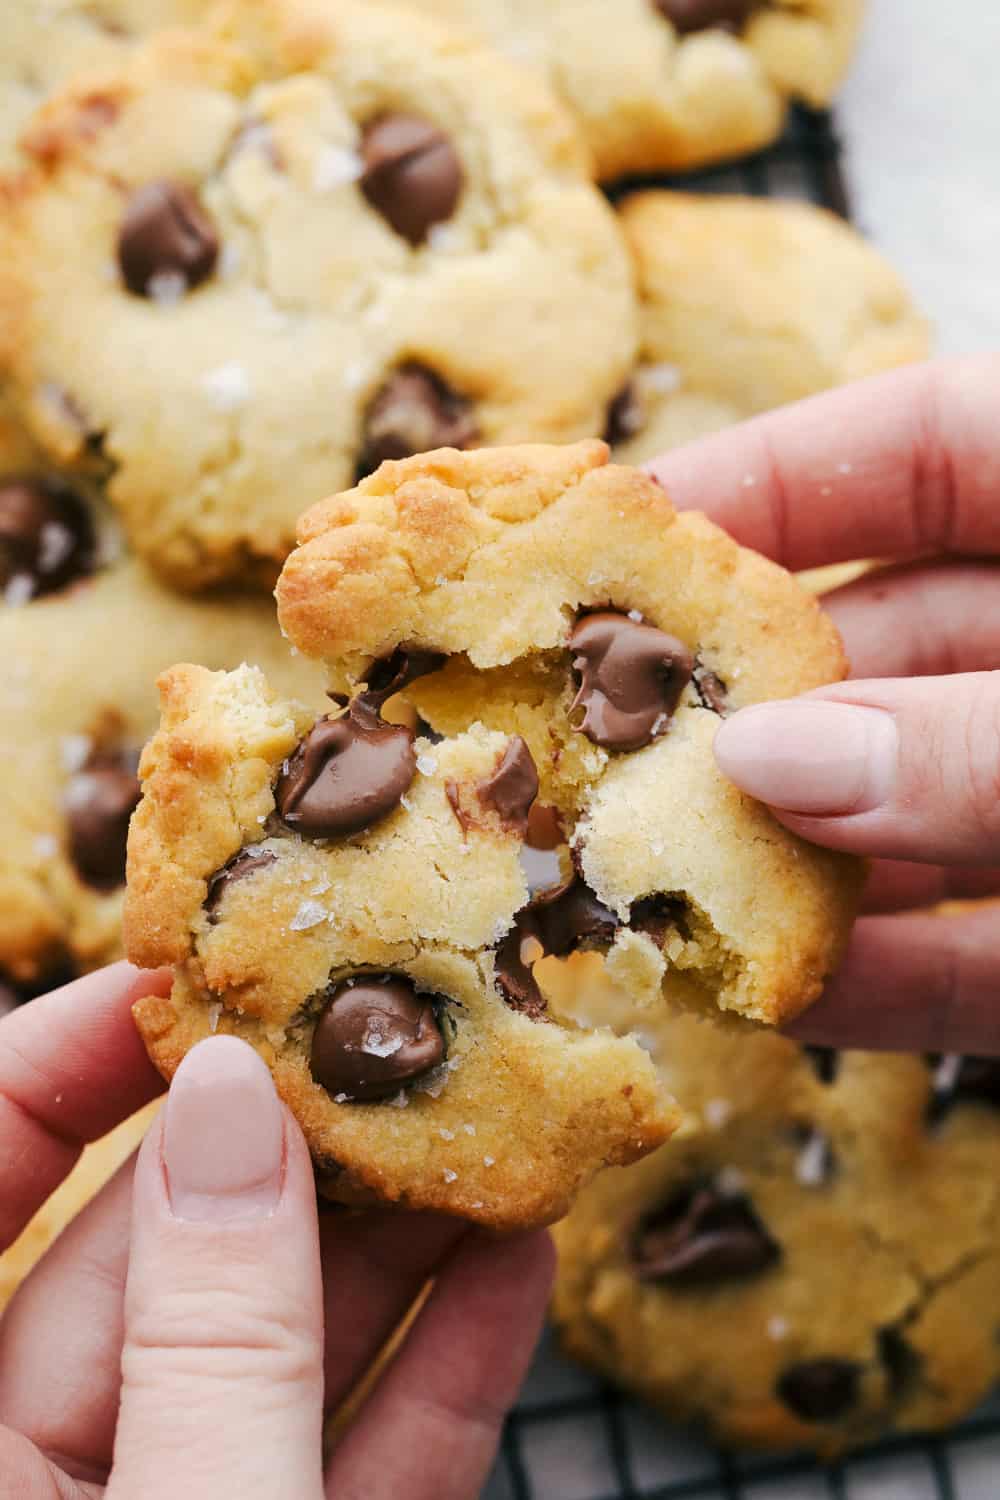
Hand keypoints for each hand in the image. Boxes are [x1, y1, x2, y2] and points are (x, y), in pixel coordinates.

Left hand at [0, 964, 551, 1499]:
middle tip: (391, 1039)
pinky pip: (356, 1453)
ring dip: (393, 1247)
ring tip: (490, 1130)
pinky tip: (512, 1269)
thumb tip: (231, 1101)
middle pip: (158, 1256)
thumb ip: (214, 1334)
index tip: (195, 973)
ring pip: (273, 1351)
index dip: (69, 1054)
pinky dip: (435, 1369)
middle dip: (292, 1145)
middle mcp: (52, 1471)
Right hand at [645, 353, 999, 1055]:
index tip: (615, 535)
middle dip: (745, 699)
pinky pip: (982, 952)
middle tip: (595, 743)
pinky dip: (892, 977)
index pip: (924, 441)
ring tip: (647, 887)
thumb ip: (986, 744)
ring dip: (791, 857)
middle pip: (891, 640)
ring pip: (915, 808)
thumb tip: (774, 761)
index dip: (767, 476)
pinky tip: (780, 999)